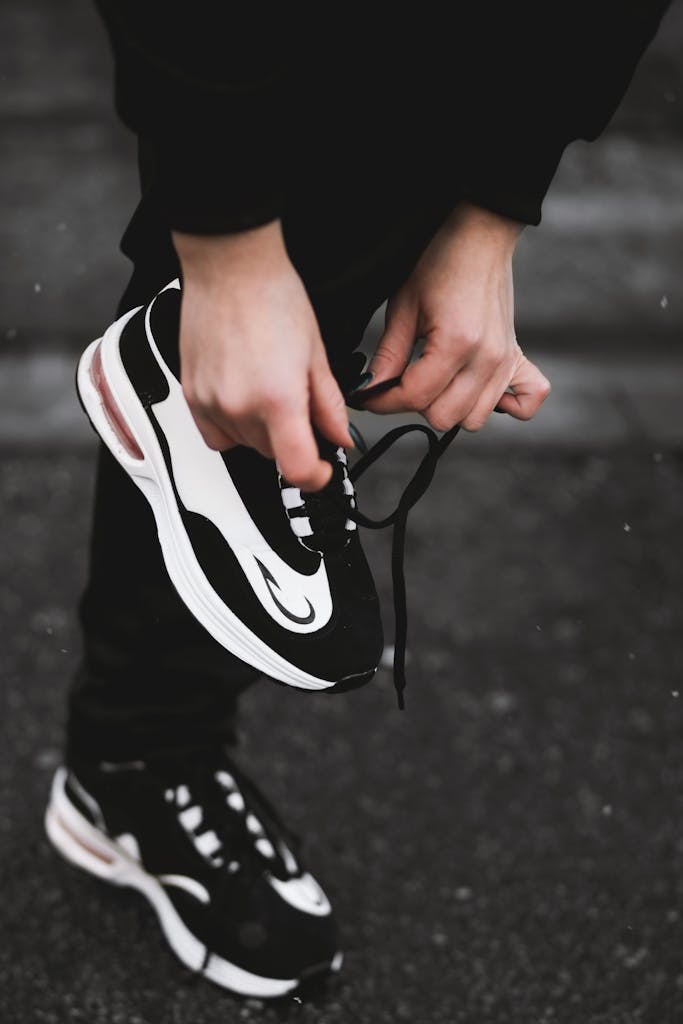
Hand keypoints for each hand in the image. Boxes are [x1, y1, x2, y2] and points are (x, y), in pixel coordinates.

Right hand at [173, 221, 352, 490]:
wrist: (230, 266)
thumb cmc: (272, 296)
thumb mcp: (317, 354)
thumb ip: (329, 405)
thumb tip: (339, 436)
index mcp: (277, 398)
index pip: (297, 469)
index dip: (317, 477)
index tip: (324, 468)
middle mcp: (239, 407)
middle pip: (273, 456)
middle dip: (293, 441)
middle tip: (302, 408)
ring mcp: (210, 402)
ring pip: (244, 446)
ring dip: (263, 433)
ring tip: (271, 390)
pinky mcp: (191, 394)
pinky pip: (215, 434)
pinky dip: (234, 426)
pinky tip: (245, 398)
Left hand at [362, 203, 550, 430]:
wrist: (479, 235)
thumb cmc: (439, 262)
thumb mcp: (403, 306)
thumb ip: (388, 355)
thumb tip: (371, 389)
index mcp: (456, 343)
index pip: (415, 397)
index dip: (383, 401)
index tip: (368, 396)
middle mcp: (486, 358)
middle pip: (444, 416)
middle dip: (415, 403)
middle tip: (404, 379)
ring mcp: (505, 361)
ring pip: (473, 419)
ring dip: (450, 407)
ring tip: (437, 380)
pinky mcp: (517, 358)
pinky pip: (526, 403)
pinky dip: (505, 406)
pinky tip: (478, 389)